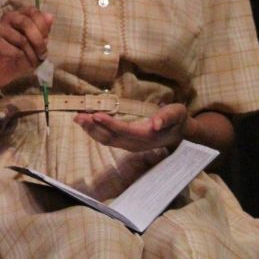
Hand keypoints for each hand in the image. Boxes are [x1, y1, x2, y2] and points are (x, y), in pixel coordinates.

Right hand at [0, 6, 53, 91]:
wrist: (6, 72)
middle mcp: (8, 18)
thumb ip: (43, 30)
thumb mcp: (38, 42)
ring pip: (22, 39)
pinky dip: (22, 59)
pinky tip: (20, 62)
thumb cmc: (23, 54)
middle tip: (43, 54)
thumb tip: (50, 16)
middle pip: (27, 24)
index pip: (33, 11)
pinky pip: (14, 50)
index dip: (43, 26)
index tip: (47, 40)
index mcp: (20, 14)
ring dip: (32, 53)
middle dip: (38, 41)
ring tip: (33, 61)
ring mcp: (0, 29)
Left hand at [74, 103, 188, 151]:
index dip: (109, 124)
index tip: (95, 115)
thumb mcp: (176, 114)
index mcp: (147, 136)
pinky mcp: (126, 143)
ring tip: (78, 119)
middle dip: (93, 128)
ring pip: (106, 140)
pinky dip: (95, 131)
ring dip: (91, 130)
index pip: (124, 130)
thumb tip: (156, 124)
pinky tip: (86, 123)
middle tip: (79, 116)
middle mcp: (136, 143)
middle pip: (110, 138)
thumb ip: (166, 118)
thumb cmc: (177, 120)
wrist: (180, 133)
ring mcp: (130, 145)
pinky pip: (107, 139)